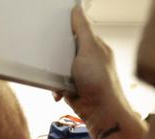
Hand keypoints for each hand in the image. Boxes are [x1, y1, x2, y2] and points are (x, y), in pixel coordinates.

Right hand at [54, 6, 131, 126]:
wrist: (100, 112)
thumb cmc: (100, 81)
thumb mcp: (89, 49)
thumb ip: (82, 28)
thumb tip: (77, 9)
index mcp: (94, 46)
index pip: (77, 31)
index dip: (65, 31)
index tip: (54, 30)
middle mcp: (88, 59)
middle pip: (64, 49)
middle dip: (56, 55)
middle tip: (55, 58)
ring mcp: (80, 74)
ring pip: (58, 67)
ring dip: (55, 74)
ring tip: (60, 79)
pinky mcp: (72, 87)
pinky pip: (57, 83)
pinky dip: (56, 87)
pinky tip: (60, 91)